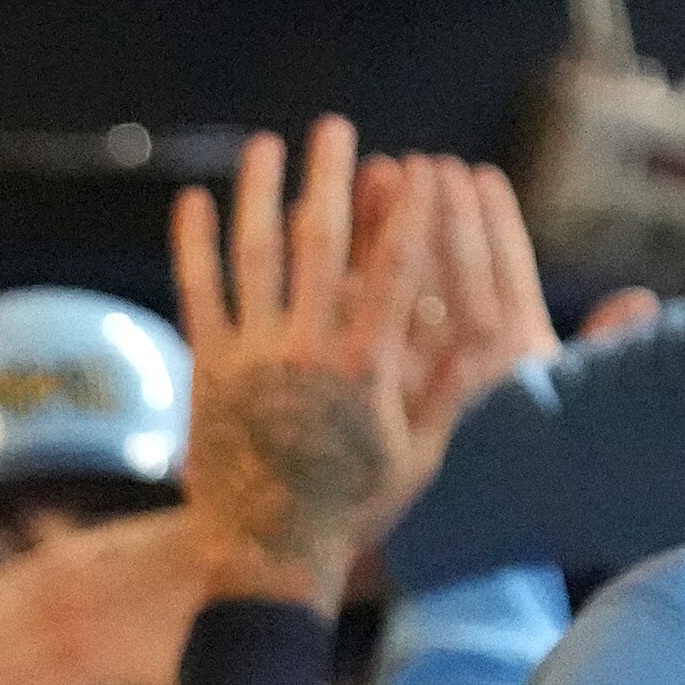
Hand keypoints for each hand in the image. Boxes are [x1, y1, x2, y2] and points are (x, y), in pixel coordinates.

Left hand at [177, 120, 482, 610]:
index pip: (398, 271)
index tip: (419, 165)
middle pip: (323, 244)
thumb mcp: (418, 456)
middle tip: (336, 126)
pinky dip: (192, 246)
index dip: (409, 211)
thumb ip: (448, 389)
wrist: (267, 558)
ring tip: (266, 144)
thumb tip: (492, 328)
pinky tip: (193, 199)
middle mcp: (309, 352)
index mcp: (368, 369)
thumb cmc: (353, 510)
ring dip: (260, 193)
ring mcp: (252, 359)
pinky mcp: (207, 372)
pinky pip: (197, 296)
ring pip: (256, 258)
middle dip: (331, 178)